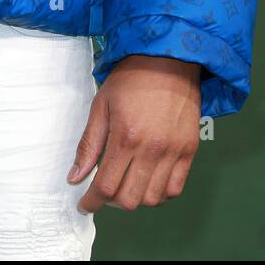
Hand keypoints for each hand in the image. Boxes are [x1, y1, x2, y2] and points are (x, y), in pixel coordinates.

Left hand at [68, 54, 200, 211]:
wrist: (168, 59)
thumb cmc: (130, 79)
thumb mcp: (101, 105)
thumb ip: (89, 144)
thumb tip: (75, 177)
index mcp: (126, 137)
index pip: (106, 186)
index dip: (92, 202)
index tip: (85, 205)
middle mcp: (151, 149)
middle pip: (129, 200)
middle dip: (111, 202)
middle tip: (104, 190)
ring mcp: (173, 152)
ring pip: (153, 199)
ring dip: (136, 198)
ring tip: (127, 182)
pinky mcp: (189, 150)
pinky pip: (175, 189)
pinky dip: (160, 194)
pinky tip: (148, 180)